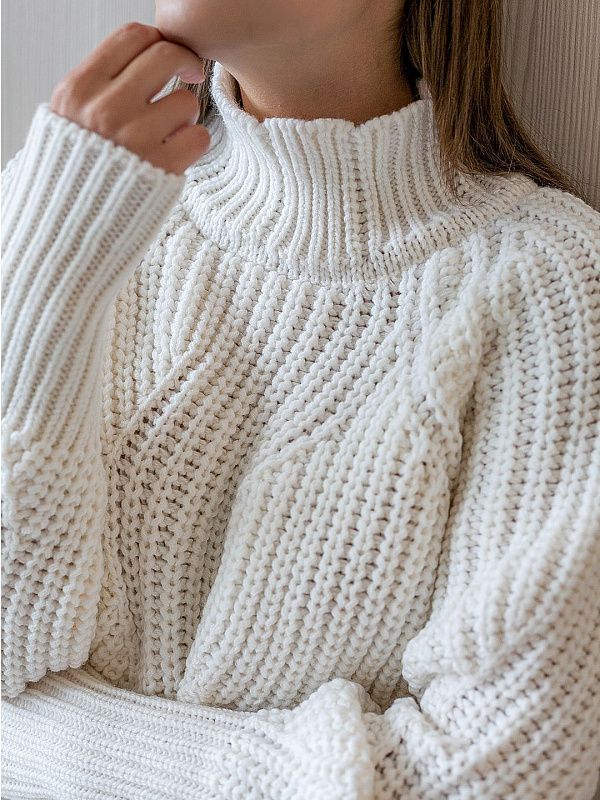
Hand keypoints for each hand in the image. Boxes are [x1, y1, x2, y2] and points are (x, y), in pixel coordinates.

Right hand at [49, 21, 210, 175]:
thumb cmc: (77, 168)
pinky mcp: (163, 168)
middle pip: (166, 57)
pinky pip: (199, 137)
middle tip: (190, 73)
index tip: (168, 52)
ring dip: (186, 113)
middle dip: (186, 62)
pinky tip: (176, 152)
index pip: (132, 37)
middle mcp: (106, 110)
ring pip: (186, 100)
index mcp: (80, 90)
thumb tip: (149, 51)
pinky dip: (193, 143)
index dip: (159, 40)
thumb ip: (101, 84)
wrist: (71, 223)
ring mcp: (136, 139)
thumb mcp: (69, 115)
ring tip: (170, 130)